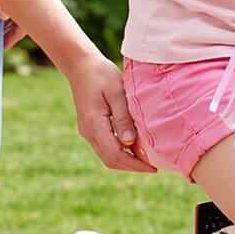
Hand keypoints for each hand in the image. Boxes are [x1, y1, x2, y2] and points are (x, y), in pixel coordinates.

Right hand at [65, 50, 154, 172]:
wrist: (81, 66)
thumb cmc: (102, 75)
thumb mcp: (117, 92)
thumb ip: (123, 117)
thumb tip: (130, 142)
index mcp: (94, 124)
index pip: (115, 154)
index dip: (134, 164)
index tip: (153, 167)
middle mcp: (88, 132)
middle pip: (110, 160)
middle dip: (132, 166)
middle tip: (153, 167)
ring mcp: (87, 131)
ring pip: (107, 156)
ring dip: (126, 161)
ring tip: (146, 160)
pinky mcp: (90, 128)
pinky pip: (105, 147)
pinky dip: (120, 152)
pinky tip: (135, 148)